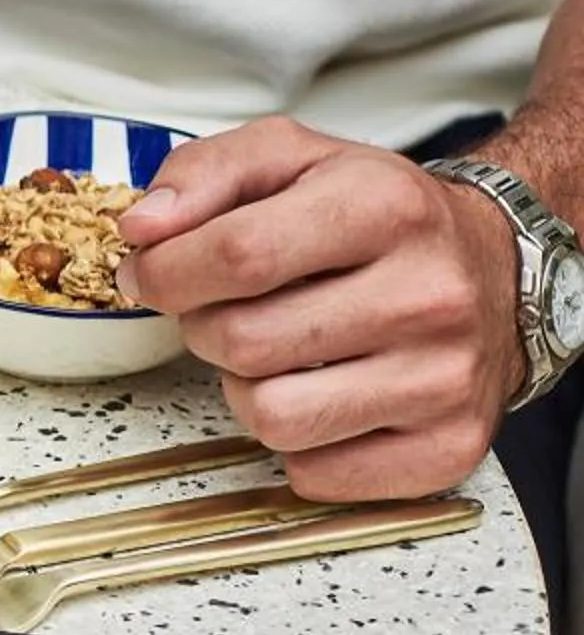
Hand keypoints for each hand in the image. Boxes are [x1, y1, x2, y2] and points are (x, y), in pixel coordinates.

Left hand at [117, 116, 523, 498]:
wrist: (492, 269)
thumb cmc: (376, 219)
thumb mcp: (292, 159)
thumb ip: (203, 174)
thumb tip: (142, 229)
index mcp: (385, 207)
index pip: (238, 254)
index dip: (166, 272)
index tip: (152, 274)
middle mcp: (428, 293)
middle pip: (243, 342)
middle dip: (207, 328)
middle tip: (232, 311)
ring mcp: (444, 377)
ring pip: (273, 418)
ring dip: (248, 391)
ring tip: (280, 354)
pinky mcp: (448, 447)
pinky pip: (314, 475)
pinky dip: (297, 446)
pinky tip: (324, 396)